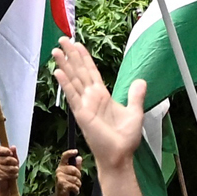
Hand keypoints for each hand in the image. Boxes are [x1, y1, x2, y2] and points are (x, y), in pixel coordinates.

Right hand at [0, 146, 19, 191]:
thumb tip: (13, 147)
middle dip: (14, 163)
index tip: (11, 153)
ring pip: (10, 168)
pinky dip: (13, 176)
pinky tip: (12, 176)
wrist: (6, 182)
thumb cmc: (10, 168)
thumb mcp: (14, 160)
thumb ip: (14, 153)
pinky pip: (9, 175)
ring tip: (14, 171)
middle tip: (15, 165)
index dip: (6, 150)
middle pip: (7, 159)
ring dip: (15, 170)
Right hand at [51, 38, 147, 172]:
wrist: (120, 156)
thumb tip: (140, 81)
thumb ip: (136, 95)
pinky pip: (72, 96)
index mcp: (102, 96)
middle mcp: (91, 98)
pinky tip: (58, 72)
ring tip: (56, 50)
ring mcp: (85, 105)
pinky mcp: (82, 114)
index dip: (84, 57)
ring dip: (64, 65)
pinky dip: (66, 84)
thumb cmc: (125, 139)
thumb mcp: (135, 112)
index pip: (91, 71)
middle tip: (62, 39)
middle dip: (71, 55)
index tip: (76, 44)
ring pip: (73, 80)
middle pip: (79, 71)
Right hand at [54, 149, 82, 195]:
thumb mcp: (73, 175)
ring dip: (78, 185)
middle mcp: (59, 170)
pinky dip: (76, 190)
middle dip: (78, 176)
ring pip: (75, 179)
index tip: (76, 151)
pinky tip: (73, 191)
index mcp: (62, 166)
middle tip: (77, 181)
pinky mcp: (61, 184)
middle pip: (74, 170)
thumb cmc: (68, 184)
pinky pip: (74, 185)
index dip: (70, 153)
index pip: (64, 156)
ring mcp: (59, 177)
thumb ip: (77, 166)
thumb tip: (79, 157)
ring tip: (74, 187)